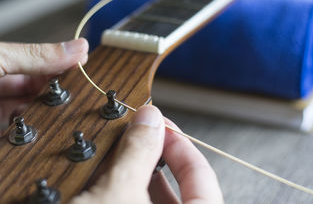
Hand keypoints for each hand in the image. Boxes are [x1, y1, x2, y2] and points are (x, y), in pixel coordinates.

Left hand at [0, 38, 87, 163]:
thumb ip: (35, 56)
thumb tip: (74, 48)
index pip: (36, 61)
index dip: (60, 64)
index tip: (84, 66)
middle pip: (35, 88)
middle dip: (56, 89)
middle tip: (80, 91)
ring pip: (30, 113)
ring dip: (47, 112)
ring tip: (67, 109)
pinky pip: (17, 137)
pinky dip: (33, 134)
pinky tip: (46, 129)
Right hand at [71, 105, 222, 203]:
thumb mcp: (116, 193)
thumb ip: (137, 152)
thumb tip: (149, 118)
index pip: (203, 176)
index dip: (182, 145)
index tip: (162, 127)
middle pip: (181, 188)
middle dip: (157, 157)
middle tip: (140, 137)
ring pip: (155, 200)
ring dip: (139, 175)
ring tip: (122, 154)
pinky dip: (127, 192)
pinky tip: (109, 180)